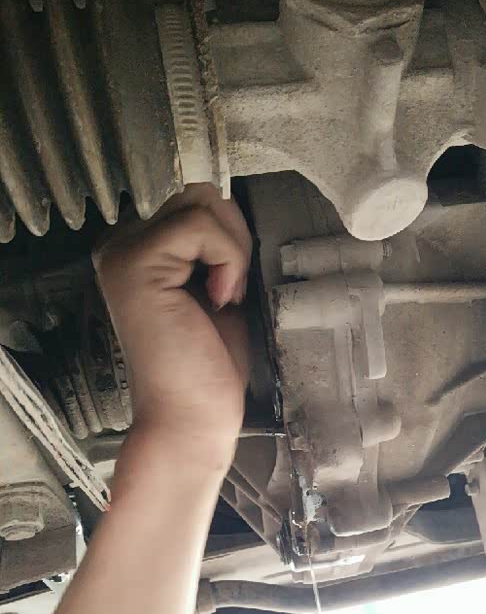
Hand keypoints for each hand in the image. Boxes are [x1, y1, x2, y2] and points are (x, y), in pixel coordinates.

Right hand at [92, 184, 251, 471]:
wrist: (190, 419)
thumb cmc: (208, 368)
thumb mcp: (219, 291)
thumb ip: (216, 247)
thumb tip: (236, 208)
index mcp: (139, 251)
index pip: (197, 202)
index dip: (230, 238)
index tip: (228, 291)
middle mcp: (121, 244)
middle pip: (200, 194)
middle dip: (234, 237)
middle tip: (229, 293)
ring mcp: (123, 251)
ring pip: (202, 202)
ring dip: (232, 248)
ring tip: (222, 298)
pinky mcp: (135, 262)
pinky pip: (201, 225)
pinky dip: (227, 259)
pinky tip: (218, 299)